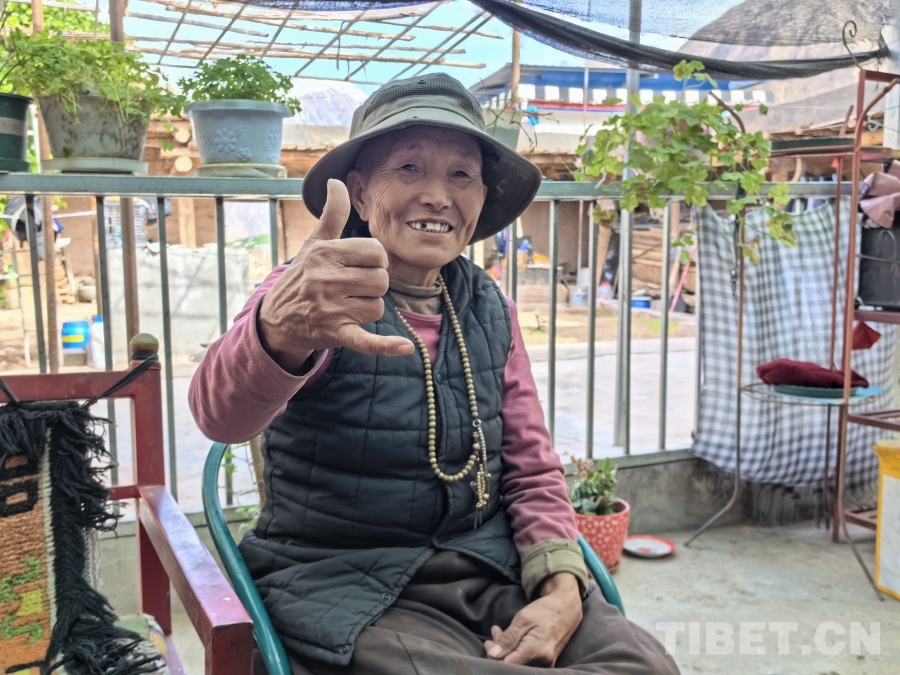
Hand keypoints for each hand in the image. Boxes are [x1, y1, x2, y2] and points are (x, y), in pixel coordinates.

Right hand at [258, 179, 413, 370]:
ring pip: (378, 307)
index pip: (376, 252)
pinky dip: (386, 346)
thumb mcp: (314, 243)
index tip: (363, 266)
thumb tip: (336, 181)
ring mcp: (330, 309)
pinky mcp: (335, 334)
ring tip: (349, 305)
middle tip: (354, 288)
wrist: (276, 319)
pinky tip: (405, 348)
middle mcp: (326, 280)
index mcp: (325, 254)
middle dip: (373, 285)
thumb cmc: (302, 276)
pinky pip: (366, 341)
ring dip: (370, 308)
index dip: (376, 260)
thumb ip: (331, 214)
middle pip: (381, 280)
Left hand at [484, 573, 582, 666]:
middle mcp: (542, 662)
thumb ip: (508, 639)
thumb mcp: (523, 619)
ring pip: (519, 664)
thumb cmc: (545, 610)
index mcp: (535, 652)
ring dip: (507, 651)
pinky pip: (527, 662)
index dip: (494, 656)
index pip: (506, 665)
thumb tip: (492, 654)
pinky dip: (516, 652)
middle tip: (494, 634)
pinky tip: (512, 640)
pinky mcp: (547, 662)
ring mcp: (546, 664)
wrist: (567, 608)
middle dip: (499, 653)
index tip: (488, 643)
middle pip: (512, 666)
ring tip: (500, 634)